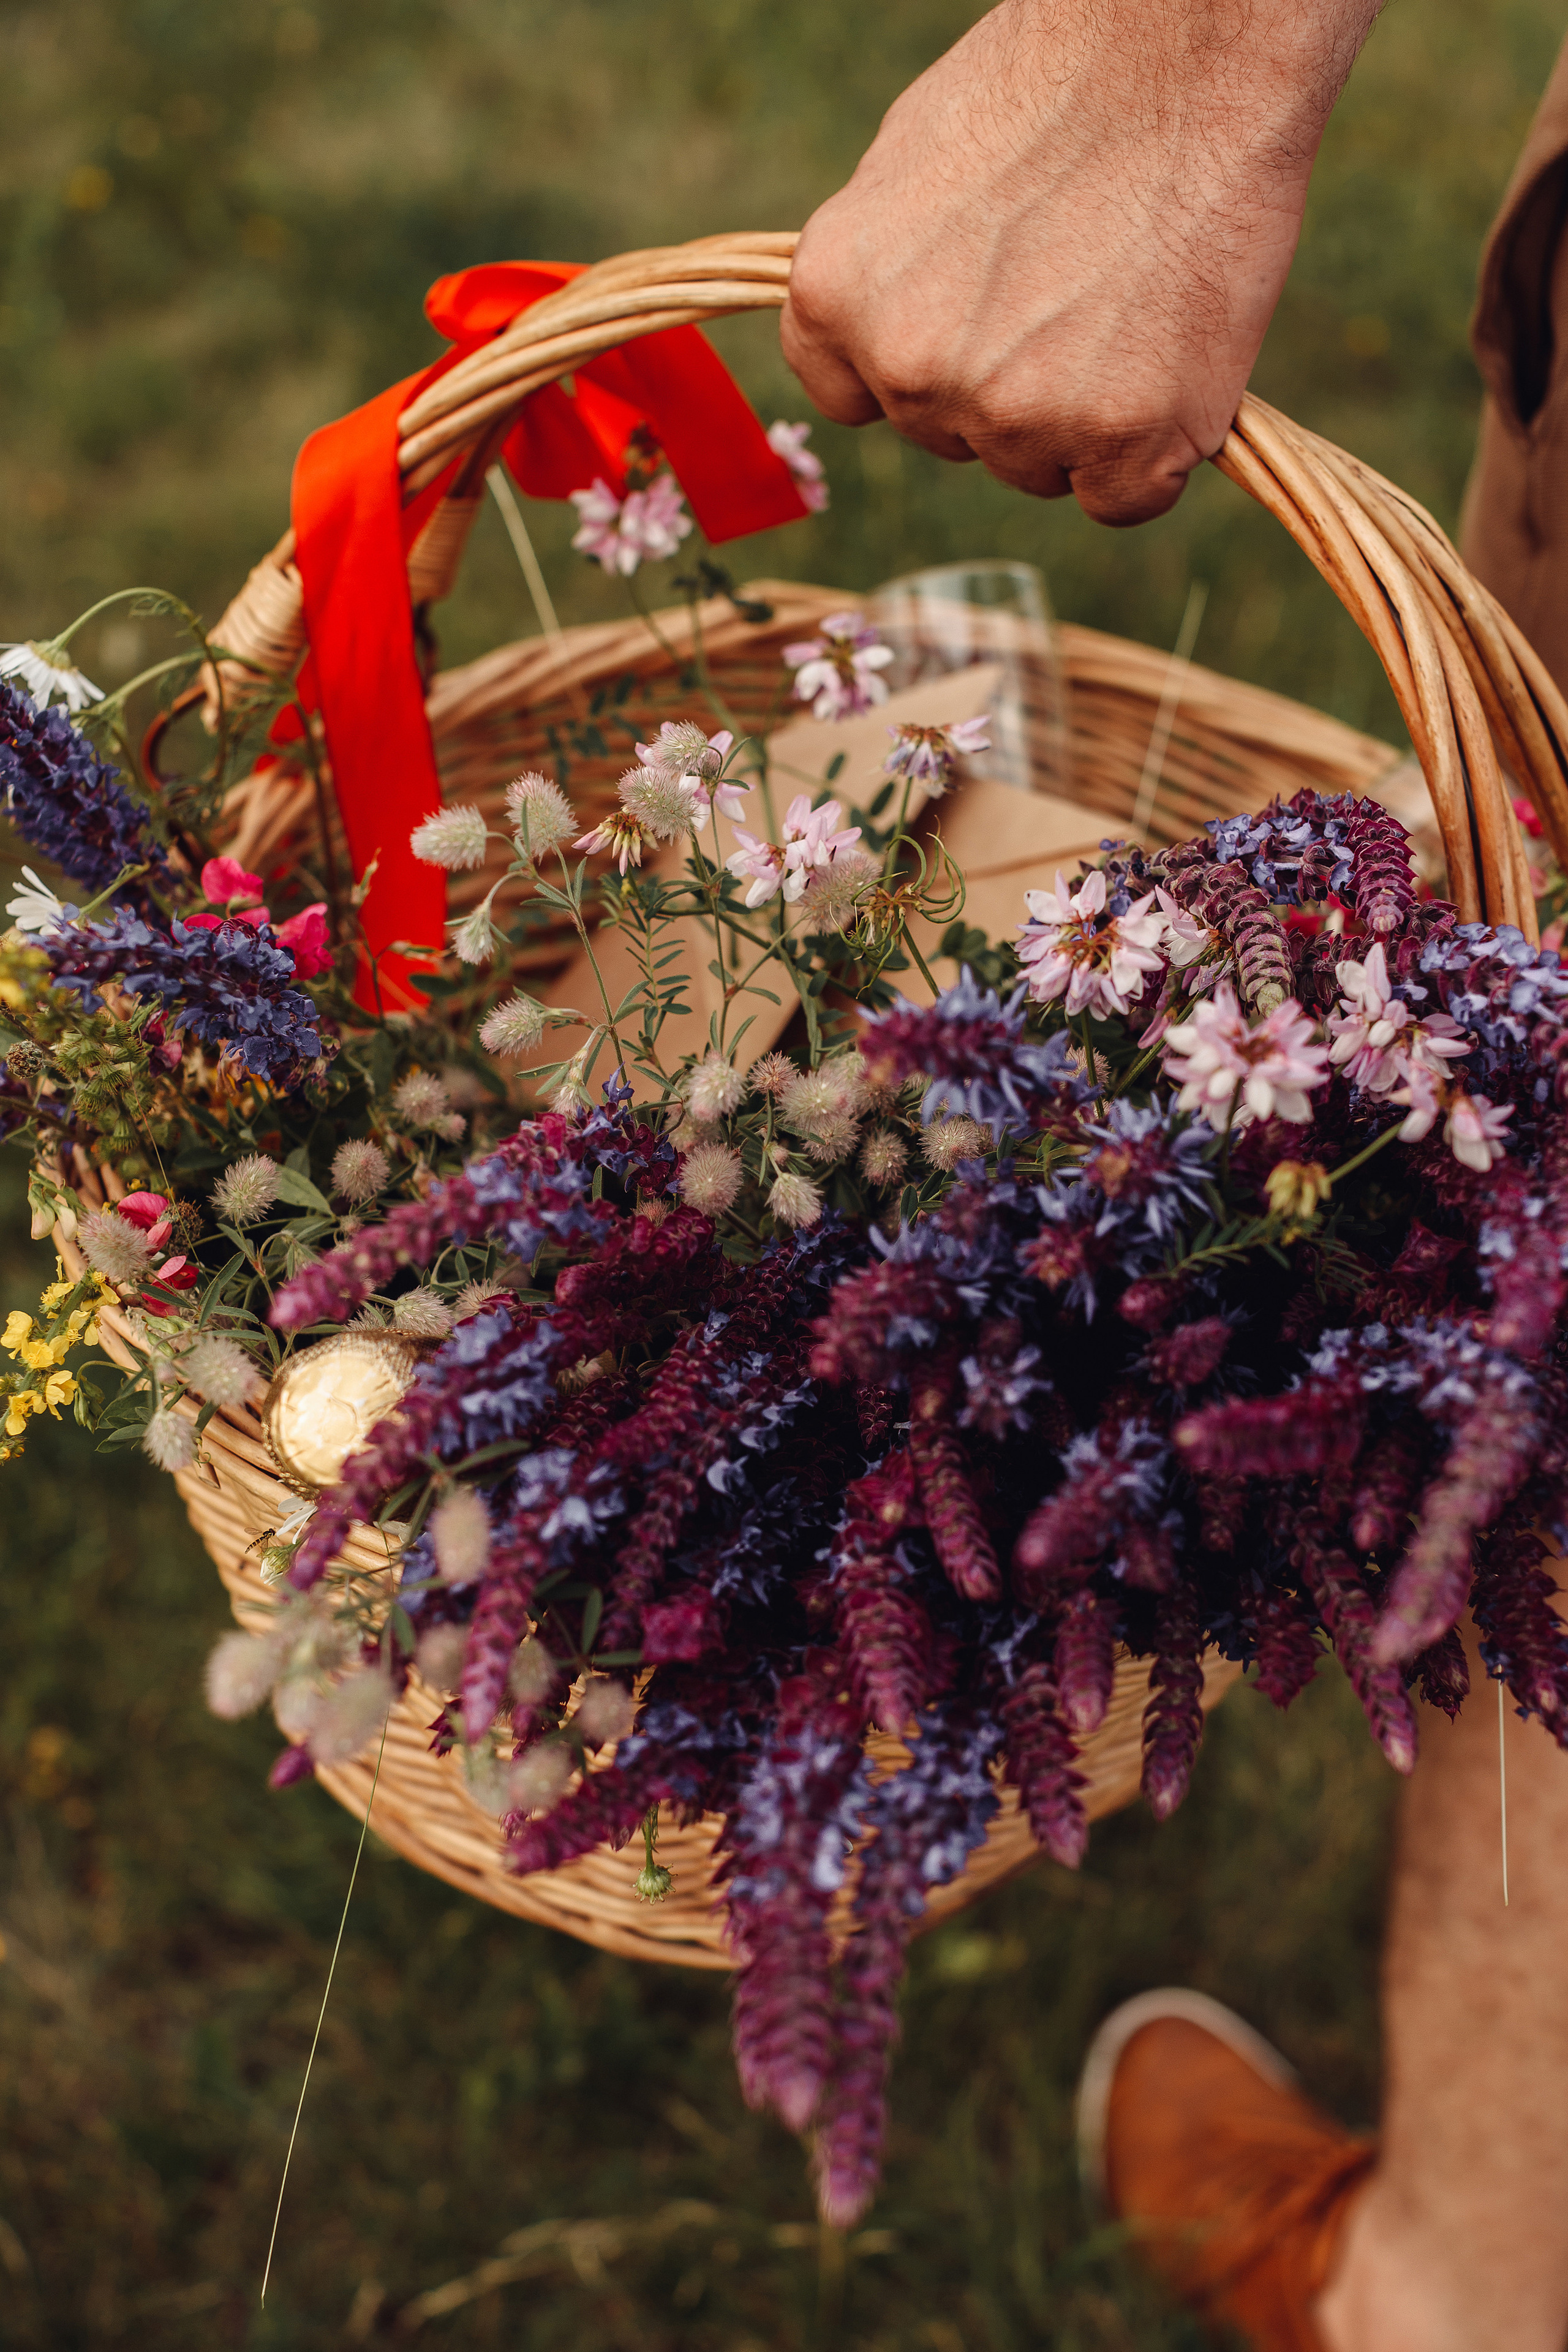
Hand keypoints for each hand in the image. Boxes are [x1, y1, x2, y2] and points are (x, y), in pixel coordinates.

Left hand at [781, 0, 1382, 524]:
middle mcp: (911, 371)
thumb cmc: (1055, 82)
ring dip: (1082, 419)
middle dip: (1007, 386)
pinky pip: (1121, 499)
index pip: (856, 399)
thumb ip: (887, 274)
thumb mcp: (911, 163)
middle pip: (952, 438)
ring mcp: (1016, 417)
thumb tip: (887, 338)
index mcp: (835, 298)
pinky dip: (1152, 453)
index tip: (975, 323)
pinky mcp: (1122, 444)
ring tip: (1127, 302)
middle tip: (1077, 286)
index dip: (923, 366)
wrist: (1185, 48)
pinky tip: (1170, 362)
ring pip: (1037, 470)